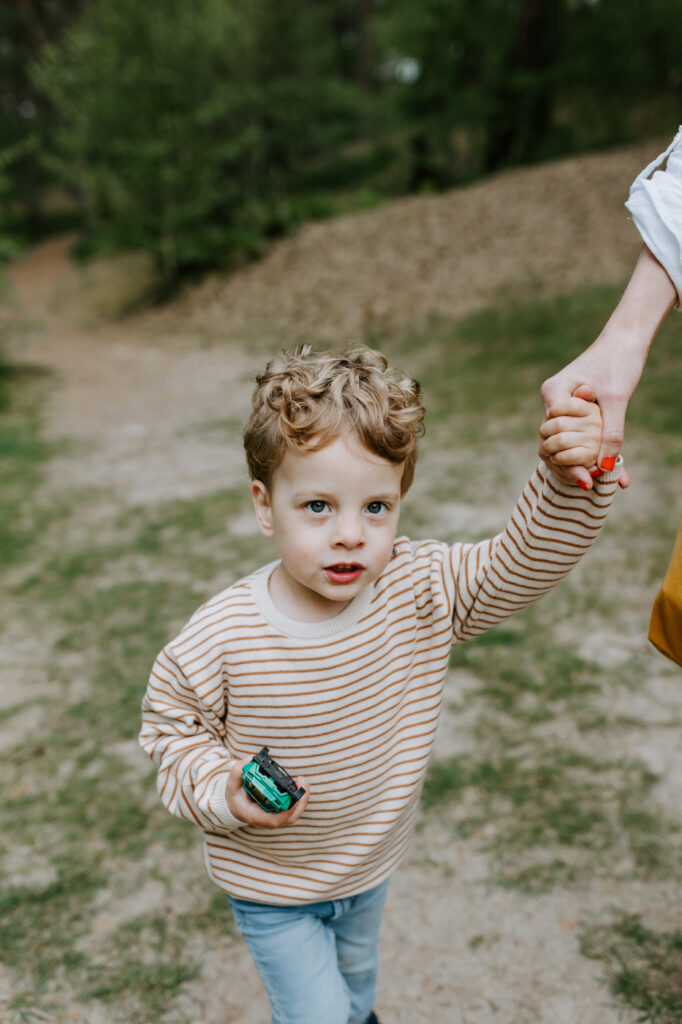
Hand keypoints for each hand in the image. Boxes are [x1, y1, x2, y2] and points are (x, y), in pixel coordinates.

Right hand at [226, 758, 309, 828]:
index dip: (287, 811)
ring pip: (292, 817)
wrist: (233, 807)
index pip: (274, 820)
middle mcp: (265, 822)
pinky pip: (291, 812)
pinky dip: (298, 801)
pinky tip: (300, 788)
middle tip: (303, 784)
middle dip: (300, 803)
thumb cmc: (234, 797)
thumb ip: (238, 771)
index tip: (295, 797)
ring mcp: (272, 820)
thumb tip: (249, 759)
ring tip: (303, 784)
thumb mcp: (232, 784)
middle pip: (288, 819)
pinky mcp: (277, 815)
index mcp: (254, 816)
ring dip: (301, 802)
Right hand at [540, 246, 675, 490]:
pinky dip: (585, 452)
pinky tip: (602, 469)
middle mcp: (551, 401)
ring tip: (591, 483)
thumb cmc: (619, 361)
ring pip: (559, 443)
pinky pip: (573, 436)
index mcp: (554, 393)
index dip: (566, 460)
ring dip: (574, 463)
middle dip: (567, 466)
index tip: (586, 477)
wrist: (626, 340)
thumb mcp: (617, 399)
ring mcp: (559, 406)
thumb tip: (606, 467)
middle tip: (587, 484)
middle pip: (550, 443)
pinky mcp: (571, 411)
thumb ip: (611, 433)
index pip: (551, 436)